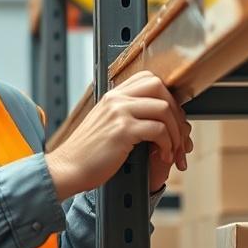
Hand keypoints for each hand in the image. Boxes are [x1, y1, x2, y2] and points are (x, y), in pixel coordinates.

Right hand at [45, 71, 192, 201]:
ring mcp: (119, 113)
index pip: (149, 79)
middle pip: (160, 88)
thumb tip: (158, 119)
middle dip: (177, 113)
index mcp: (112, 96)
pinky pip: (158, 130)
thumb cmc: (87, 154)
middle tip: (179, 136)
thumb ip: (125, 116)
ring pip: (164, 109)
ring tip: (173, 150)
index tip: (172, 119)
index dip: (167, 97)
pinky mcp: (122, 130)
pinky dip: (168, 145)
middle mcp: (116, 99)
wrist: (68, 168)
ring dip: (176, 132)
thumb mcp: (105, 125)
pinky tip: (163, 156)